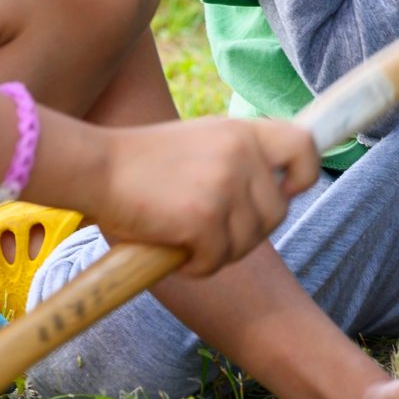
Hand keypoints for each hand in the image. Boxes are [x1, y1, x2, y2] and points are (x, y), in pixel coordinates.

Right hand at [91, 116, 317, 276]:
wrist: (94, 167)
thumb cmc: (138, 164)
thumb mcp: (199, 143)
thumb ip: (236, 160)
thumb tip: (274, 196)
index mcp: (241, 131)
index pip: (304, 147)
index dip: (301, 176)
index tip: (282, 193)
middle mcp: (241, 153)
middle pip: (276, 212)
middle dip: (246, 233)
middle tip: (208, 235)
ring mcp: (226, 185)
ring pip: (247, 242)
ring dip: (218, 253)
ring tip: (184, 241)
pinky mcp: (205, 217)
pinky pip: (217, 260)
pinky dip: (195, 267)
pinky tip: (172, 254)